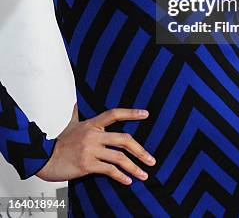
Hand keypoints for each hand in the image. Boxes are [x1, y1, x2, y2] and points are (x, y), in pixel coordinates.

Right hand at [35, 104, 155, 184]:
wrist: (42, 158)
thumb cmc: (58, 142)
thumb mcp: (70, 124)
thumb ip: (75, 114)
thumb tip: (74, 102)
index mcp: (92, 124)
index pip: (115, 114)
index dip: (131, 113)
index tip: (146, 114)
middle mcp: (93, 135)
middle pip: (124, 139)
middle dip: (141, 151)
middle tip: (151, 160)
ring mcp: (90, 150)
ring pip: (119, 157)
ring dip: (135, 167)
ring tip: (144, 175)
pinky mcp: (87, 165)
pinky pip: (109, 170)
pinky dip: (121, 176)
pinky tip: (128, 181)